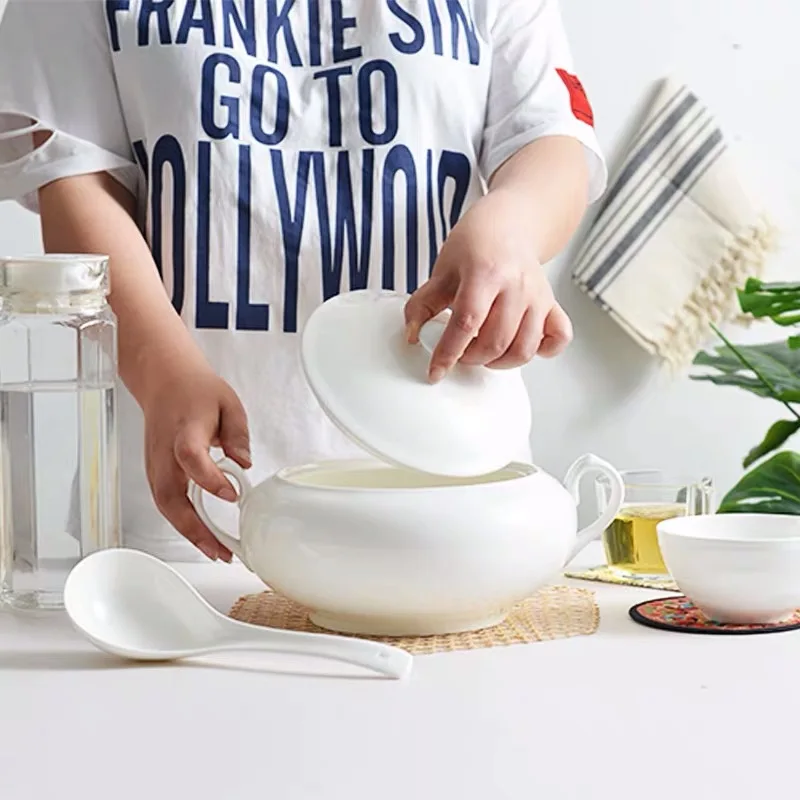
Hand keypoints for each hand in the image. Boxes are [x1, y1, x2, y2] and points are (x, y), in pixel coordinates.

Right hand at [142, 367, 250, 560]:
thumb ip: (238, 434)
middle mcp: (164, 452)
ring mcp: (155, 464)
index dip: (209, 479)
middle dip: (195, 527)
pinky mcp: (154, 472)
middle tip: (221, 549)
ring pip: (165, 506)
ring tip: (216, 551)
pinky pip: (165, 503)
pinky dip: (182, 523)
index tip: (232, 494)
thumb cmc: (195, 390)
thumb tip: (244, 462)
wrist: (163, 380)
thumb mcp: (228, 402)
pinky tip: (203, 535)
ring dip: (189, 532)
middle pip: (170, 496)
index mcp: (184, 431)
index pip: (191, 458)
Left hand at [404, 193, 572, 381]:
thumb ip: (423, 304)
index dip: (448, 352)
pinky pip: (559, 338)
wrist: (510, 225)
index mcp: (485, 273)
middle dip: (471, 357)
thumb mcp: (442, 270)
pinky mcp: (553, 306)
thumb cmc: (477, 246)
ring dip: (500, 361)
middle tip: (460, 352)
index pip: (466, 322)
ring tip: (484, 350)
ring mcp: (538, 297)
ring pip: (525, 348)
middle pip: (496, 341)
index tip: (435, 371)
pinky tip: (519, 345)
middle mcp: (517, 286)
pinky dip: (542, 351)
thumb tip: (413, 334)